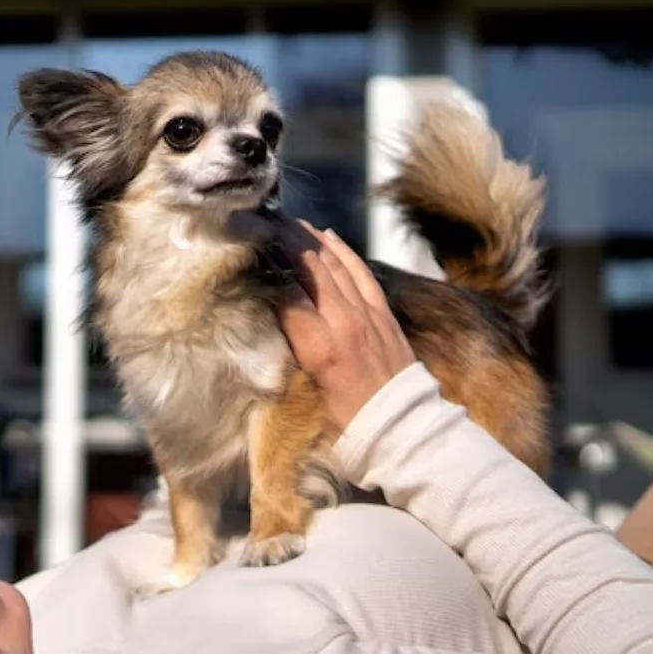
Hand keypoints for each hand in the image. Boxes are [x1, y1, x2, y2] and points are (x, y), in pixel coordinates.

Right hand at [276, 220, 416, 429]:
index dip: (266, 268)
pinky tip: (328, 237)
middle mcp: (344, 323)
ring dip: (311, 240)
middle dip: (286, 241)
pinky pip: (361, 272)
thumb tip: (264, 328)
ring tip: (289, 221)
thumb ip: (286, 360)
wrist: (404, 433)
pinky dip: (344, 252)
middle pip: (310, 269)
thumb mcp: (306, 400)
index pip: (286, 295)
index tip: (247, 248)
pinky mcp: (384, 315)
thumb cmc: (348, 427)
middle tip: (264, 220)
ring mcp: (367, 315)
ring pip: (335, 265)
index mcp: (319, 348)